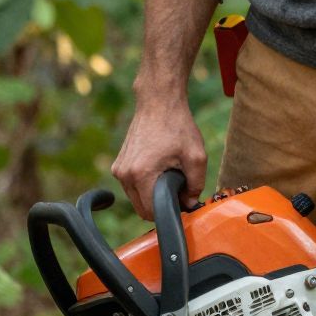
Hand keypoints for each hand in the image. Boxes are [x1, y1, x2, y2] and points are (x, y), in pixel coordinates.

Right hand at [111, 97, 206, 221]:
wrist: (158, 102)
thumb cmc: (177, 125)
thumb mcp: (196, 156)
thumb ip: (196, 185)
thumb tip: (189, 203)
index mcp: (141, 175)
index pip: (151, 213)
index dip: (169, 211)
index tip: (181, 200)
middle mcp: (124, 175)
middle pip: (141, 209)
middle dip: (160, 204)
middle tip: (177, 186)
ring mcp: (119, 169)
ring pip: (135, 198)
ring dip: (151, 194)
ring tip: (167, 174)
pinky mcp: (118, 164)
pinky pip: (132, 186)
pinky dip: (144, 184)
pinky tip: (158, 168)